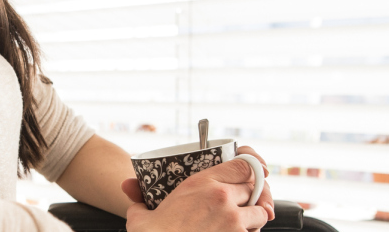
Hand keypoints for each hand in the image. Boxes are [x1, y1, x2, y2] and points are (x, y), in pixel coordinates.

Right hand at [121, 146, 273, 231]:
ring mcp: (233, 221)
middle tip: (244, 203)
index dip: (251, 168)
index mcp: (201, 184)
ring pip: (260, 213)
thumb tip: (128, 186)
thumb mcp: (140, 215)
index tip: (252, 173)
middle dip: (251, 195)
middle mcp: (221, 198)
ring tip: (242, 223)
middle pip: (253, 188)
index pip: (243, 165)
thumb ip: (139, 198)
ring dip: (254, 217)